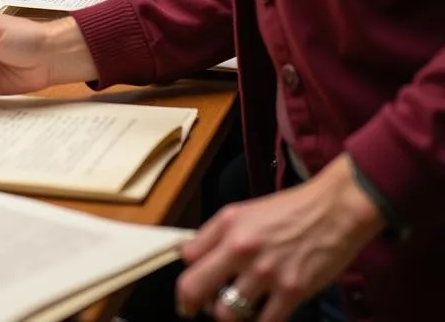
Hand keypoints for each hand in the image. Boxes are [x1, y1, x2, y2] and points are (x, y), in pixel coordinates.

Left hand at [177, 155, 383, 321]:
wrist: (334, 210)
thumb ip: (219, 234)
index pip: (188, 256)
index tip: (191, 286)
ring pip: (226, 313)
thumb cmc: (290, 210)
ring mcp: (265, 272)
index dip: (187, 273)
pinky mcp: (292, 291)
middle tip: (193, 311)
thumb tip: (197, 259)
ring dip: (227, 317)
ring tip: (233, 313)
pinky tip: (261, 317)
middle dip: (190, 304)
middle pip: (195, 287)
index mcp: (227, 224)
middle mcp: (240, 247)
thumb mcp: (245, 212)